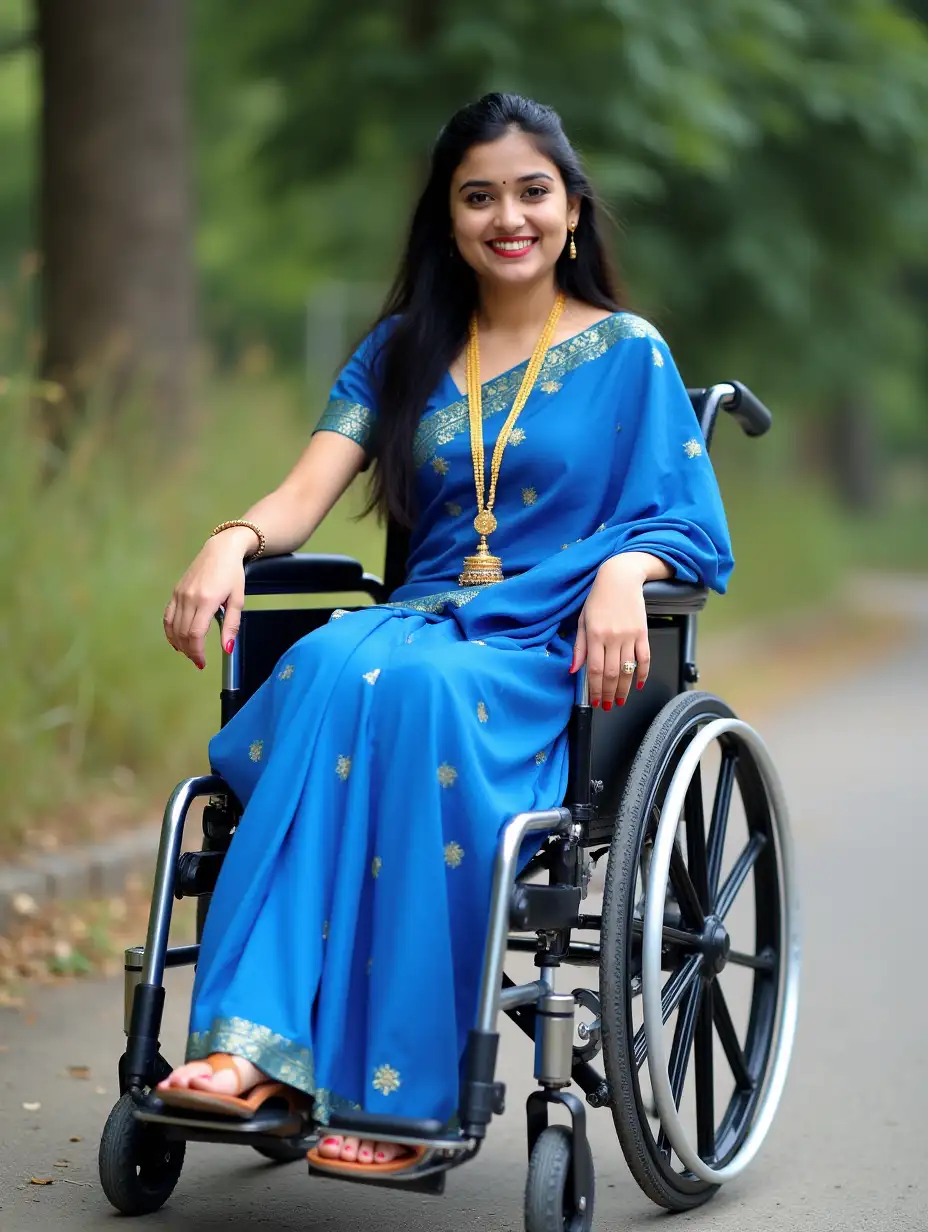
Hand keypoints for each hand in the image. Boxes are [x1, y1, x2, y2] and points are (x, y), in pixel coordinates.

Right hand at [163, 528, 252, 667]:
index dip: (197, 652)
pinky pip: (168, 616)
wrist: (221, 549)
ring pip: (173, 626)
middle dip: (189, 651)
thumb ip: (231, 625)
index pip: (195, 633)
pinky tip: (176, 640)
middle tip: (198, 661)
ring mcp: (180, 594)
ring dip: (179, 643)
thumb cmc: (233, 573)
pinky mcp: (176, 591)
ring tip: (189, 652)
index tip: (202, 662)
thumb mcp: (238, 600)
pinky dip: (170, 631)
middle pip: (183, 633)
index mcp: (206, 600)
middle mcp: (189, 597)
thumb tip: (227, 648)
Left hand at [570, 555, 651, 707]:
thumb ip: (579, 647)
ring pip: (628, 670)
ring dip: (625, 689)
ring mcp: (629, 636)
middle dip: (610, 694)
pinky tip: (638, 684)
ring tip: (621, 701)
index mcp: (595, 635)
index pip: (594, 670)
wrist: (620, 578)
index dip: (595, 689)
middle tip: (608, 706)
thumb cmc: (598, 598)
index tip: (596, 701)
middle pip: (612, 674)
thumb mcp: (583, 620)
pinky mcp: (643, 633)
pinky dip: (643, 674)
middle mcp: (612, 637)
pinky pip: (645, 658)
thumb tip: (574, 670)